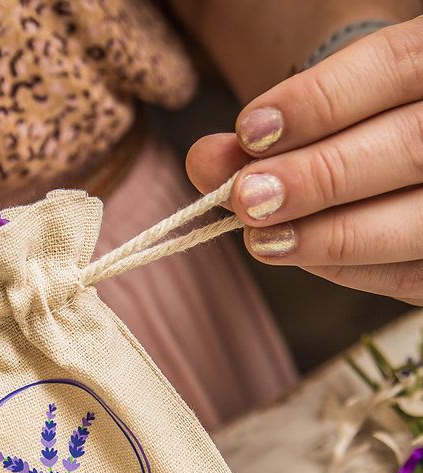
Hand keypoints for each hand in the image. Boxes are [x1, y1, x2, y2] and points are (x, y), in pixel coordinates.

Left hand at [186, 16, 422, 304]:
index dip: (320, 102)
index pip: (395, 67)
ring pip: (417, 219)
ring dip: (329, 234)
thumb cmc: (352, 128)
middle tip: (247, 199)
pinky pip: (408, 272)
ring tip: (261, 239)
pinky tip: (295, 253)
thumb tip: (203, 161)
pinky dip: (346, 266)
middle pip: (410, 146)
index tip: (249, 133)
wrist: (405, 152)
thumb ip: (264, 136)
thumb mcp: (315, 115)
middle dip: (318, 177)